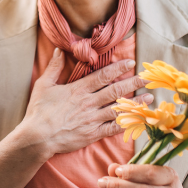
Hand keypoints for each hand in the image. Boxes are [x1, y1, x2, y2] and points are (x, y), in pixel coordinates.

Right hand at [19, 48, 152, 159]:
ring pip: (119, 109)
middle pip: (116, 91)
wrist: (38, 137)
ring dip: (136, 103)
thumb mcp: (43, 85)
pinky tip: (137, 120)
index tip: (131, 62)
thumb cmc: (39, 111)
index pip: (103, 76)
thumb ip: (53, 67)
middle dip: (134, 83)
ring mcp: (93, 119)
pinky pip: (114, 128)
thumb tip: (58, 50)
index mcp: (78, 89)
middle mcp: (89, 103)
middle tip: (147, 78)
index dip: (118, 68)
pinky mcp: (93, 134)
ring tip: (149, 98)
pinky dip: (127, 124)